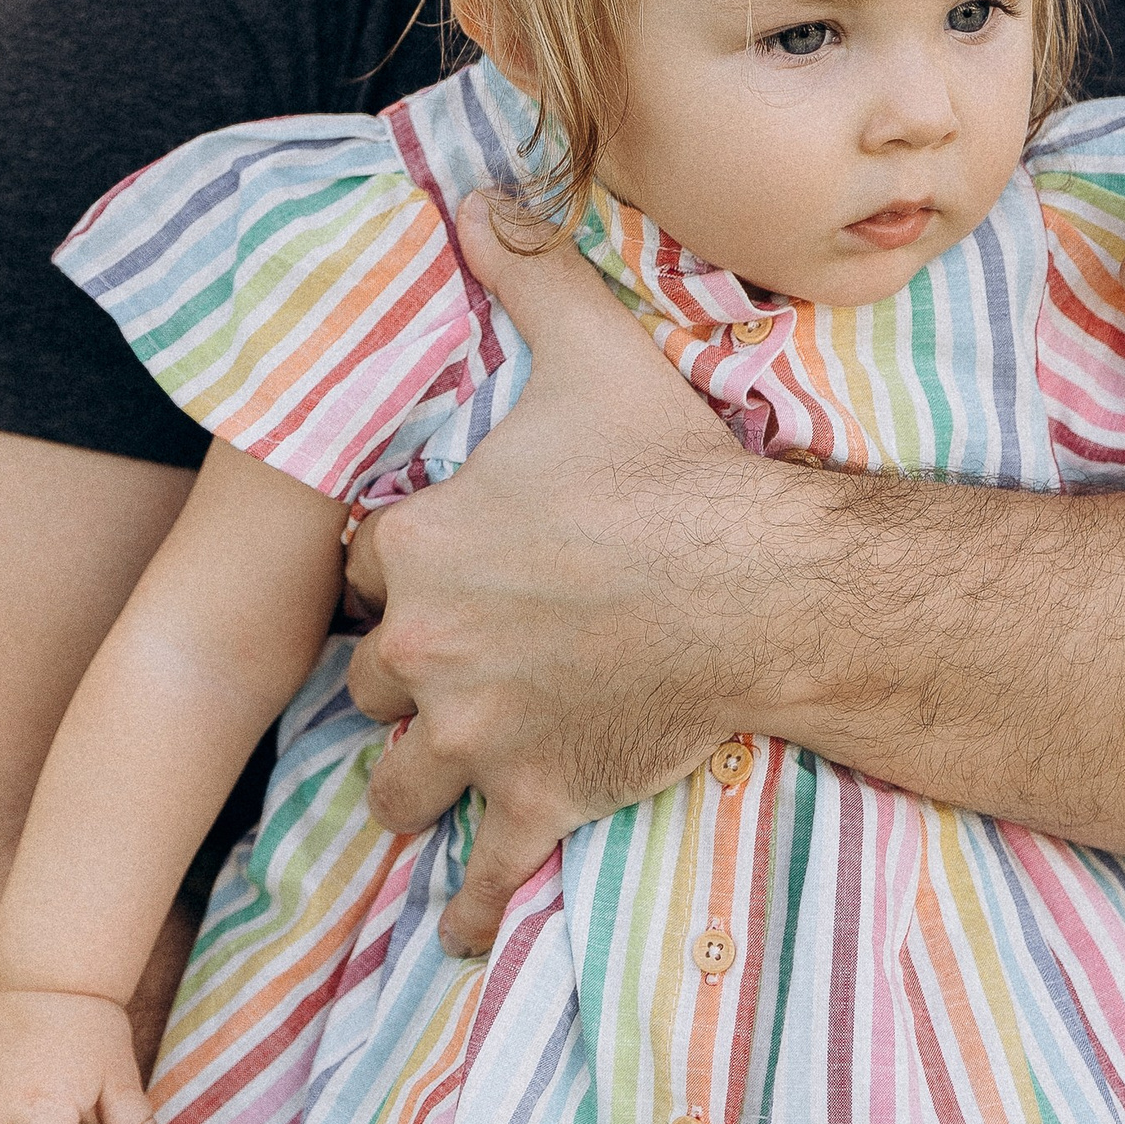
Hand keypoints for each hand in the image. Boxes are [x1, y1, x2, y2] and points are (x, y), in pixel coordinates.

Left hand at [342, 192, 759, 960]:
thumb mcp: (589, 353)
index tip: (405, 564)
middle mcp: (430, 648)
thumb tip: (475, 193)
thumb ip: (525, 271)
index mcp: (423, 545)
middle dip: (393, 668)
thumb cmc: (673, 469)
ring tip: (419, 778)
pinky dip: (467, 906)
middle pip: (368, 674)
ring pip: (397, 777)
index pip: (360, 562)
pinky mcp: (537, 799)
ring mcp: (479, 735)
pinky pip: (480, 875)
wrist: (764, 586)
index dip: (384, 562)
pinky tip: (460, 931)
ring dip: (406, 775)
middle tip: (424, 664)